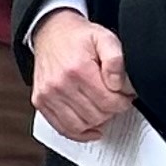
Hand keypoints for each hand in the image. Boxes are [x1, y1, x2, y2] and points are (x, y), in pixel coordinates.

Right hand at [28, 12, 134, 138]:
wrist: (51, 32)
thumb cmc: (78, 37)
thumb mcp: (105, 38)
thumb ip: (116, 60)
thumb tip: (118, 85)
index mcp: (78, 69)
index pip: (109, 102)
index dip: (123, 101)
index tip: (125, 95)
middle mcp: (59, 84)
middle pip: (96, 115)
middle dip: (111, 110)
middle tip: (115, 100)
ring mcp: (47, 95)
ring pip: (80, 125)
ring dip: (97, 121)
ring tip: (103, 109)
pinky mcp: (40, 102)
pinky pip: (62, 128)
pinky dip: (79, 133)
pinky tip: (91, 128)